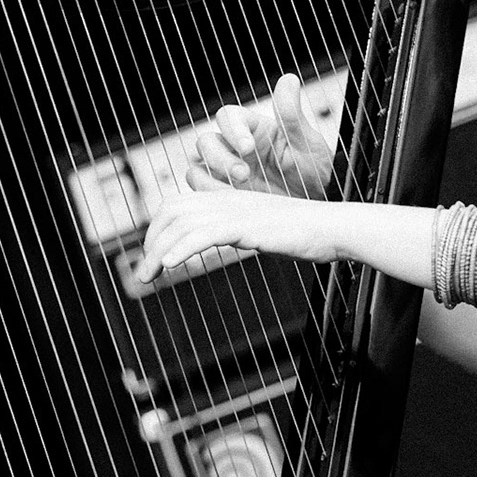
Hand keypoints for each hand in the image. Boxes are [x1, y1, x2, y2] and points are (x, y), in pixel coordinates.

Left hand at [136, 168, 348, 283]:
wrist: (333, 228)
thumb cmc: (302, 234)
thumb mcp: (260, 231)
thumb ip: (235, 233)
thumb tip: (216, 245)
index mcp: (227, 200)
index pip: (176, 204)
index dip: (157, 229)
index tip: (152, 257)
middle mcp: (227, 201)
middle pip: (172, 211)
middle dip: (150, 242)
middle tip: (143, 274)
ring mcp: (237, 211)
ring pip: (183, 223)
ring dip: (158, 251)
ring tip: (148, 276)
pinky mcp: (249, 226)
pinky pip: (207, 233)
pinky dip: (183, 248)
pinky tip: (171, 264)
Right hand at [193, 73, 334, 198]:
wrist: (317, 202)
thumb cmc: (313, 169)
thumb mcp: (307, 143)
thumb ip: (292, 115)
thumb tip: (289, 80)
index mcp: (254, 128)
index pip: (228, 117)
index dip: (232, 130)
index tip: (248, 147)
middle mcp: (235, 147)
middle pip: (206, 142)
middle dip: (220, 159)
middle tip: (244, 175)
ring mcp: (227, 171)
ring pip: (198, 166)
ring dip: (209, 179)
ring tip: (235, 193)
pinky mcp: (224, 192)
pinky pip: (201, 190)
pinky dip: (208, 195)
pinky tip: (230, 203)